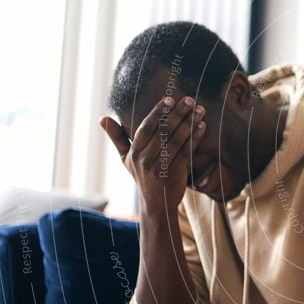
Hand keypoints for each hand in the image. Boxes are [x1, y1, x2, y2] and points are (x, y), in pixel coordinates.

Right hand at [100, 96, 205, 210]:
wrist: (157, 204)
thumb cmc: (142, 176)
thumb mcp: (125, 158)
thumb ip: (117, 137)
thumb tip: (102, 118)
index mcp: (134, 152)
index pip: (146, 127)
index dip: (157, 112)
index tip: (169, 99)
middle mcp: (145, 159)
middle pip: (163, 131)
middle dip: (177, 113)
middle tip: (189, 100)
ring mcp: (160, 167)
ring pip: (176, 140)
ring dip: (189, 123)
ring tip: (200, 110)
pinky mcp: (174, 174)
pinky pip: (186, 152)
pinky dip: (195, 138)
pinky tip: (202, 126)